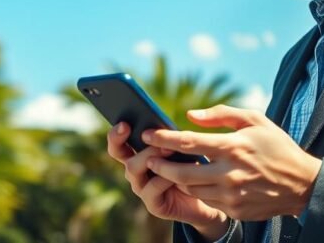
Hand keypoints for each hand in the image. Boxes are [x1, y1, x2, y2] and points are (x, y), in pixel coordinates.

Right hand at [106, 122, 229, 238]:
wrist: (207, 196)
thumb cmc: (194, 166)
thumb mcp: (183, 146)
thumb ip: (172, 135)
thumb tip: (175, 118)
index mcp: (139, 153)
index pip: (118, 141)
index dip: (116, 132)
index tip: (124, 122)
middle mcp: (136, 170)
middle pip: (118, 153)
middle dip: (121, 139)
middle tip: (135, 130)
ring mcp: (142, 188)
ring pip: (133, 168)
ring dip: (150, 155)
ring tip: (168, 148)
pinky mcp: (153, 204)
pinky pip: (152, 188)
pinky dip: (164, 178)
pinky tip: (176, 173)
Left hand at [142, 105, 322, 221]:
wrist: (303, 184)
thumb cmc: (276, 146)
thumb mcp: (255, 120)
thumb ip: (221, 115)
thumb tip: (191, 115)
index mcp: (234, 147)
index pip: (189, 142)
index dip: (164, 138)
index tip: (148, 134)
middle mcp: (230, 173)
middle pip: (182, 172)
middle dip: (160, 164)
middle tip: (149, 158)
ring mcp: (232, 194)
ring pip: (191, 189)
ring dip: (177, 179)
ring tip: (169, 169)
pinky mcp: (235, 209)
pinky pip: (207, 200)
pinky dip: (197, 190)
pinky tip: (195, 181)